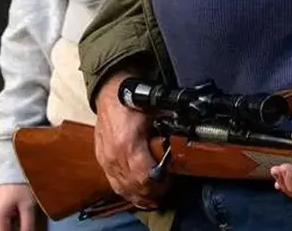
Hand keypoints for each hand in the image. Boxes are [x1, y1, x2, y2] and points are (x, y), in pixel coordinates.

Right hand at [0, 183, 36, 230]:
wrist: (13, 167)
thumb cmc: (20, 183)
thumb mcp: (28, 205)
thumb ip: (28, 225)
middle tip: (27, 227)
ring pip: (2, 229)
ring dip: (13, 228)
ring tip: (24, 219)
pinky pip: (2, 222)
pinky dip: (11, 223)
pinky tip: (20, 216)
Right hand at [94, 71, 167, 210]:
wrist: (110, 94)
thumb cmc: (132, 100)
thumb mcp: (155, 110)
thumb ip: (170, 123)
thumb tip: (189, 129)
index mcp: (128, 144)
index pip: (145, 176)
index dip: (160, 183)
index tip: (170, 181)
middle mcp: (115, 156)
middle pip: (135, 186)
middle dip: (152, 191)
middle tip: (165, 190)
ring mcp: (106, 160)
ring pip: (123, 188)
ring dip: (139, 195)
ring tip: (154, 197)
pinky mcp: (102, 161)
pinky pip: (114, 183)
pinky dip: (126, 191)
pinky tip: (136, 195)